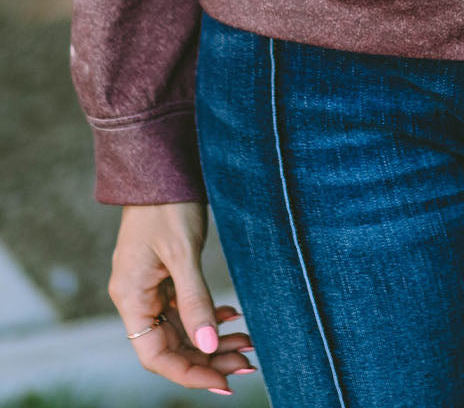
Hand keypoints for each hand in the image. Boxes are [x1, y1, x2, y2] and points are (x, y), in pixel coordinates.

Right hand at [109, 200, 254, 393]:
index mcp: (132, 297)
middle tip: (247, 363)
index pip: (156, 354)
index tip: (222, 382)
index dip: (189, 373)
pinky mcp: (167, 272)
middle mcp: (139, 296)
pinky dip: (210, 315)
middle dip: (209, 358)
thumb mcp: (182, 252)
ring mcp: (153, 285)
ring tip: (248, 345)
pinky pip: (186, 307)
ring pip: (183, 328)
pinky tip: (234, 316)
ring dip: (213, 339)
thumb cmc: (167, 203)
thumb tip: (207, 345)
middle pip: (172, 345)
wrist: (163, 164)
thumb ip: (194, 299)